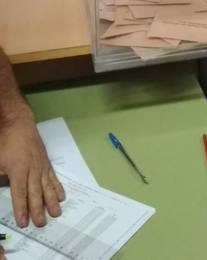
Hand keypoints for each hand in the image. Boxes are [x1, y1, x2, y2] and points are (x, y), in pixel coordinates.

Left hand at [0, 109, 64, 226]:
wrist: (18, 123)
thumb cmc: (5, 141)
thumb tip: (1, 186)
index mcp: (18, 170)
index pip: (19, 194)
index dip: (21, 209)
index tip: (23, 223)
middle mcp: (32, 169)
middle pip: (35, 192)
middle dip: (38, 209)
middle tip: (41, 223)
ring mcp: (41, 165)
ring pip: (47, 185)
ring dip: (51, 200)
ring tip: (56, 213)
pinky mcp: (46, 162)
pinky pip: (52, 177)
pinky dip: (57, 187)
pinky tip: (61, 196)